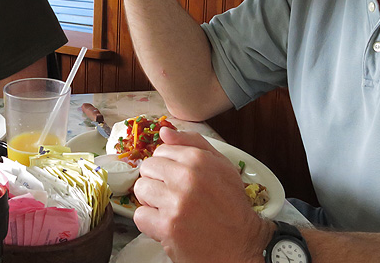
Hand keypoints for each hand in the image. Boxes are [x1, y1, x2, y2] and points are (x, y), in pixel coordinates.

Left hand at [132, 127, 273, 262]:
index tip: (176, 178)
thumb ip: (193, 143)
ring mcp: (175, 202)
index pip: (161, 150)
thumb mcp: (221, 166)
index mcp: (198, 159)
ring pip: (140, 189)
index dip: (167, 166)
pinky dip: (150, 222)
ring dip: (151, 201)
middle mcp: (186, 177)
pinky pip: (140, 215)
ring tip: (168, 208)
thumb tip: (164, 132)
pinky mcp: (167, 227)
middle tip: (172, 194)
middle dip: (156, 181)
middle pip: (147, 168)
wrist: (240, 246)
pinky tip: (166, 224)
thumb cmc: (231, 206)